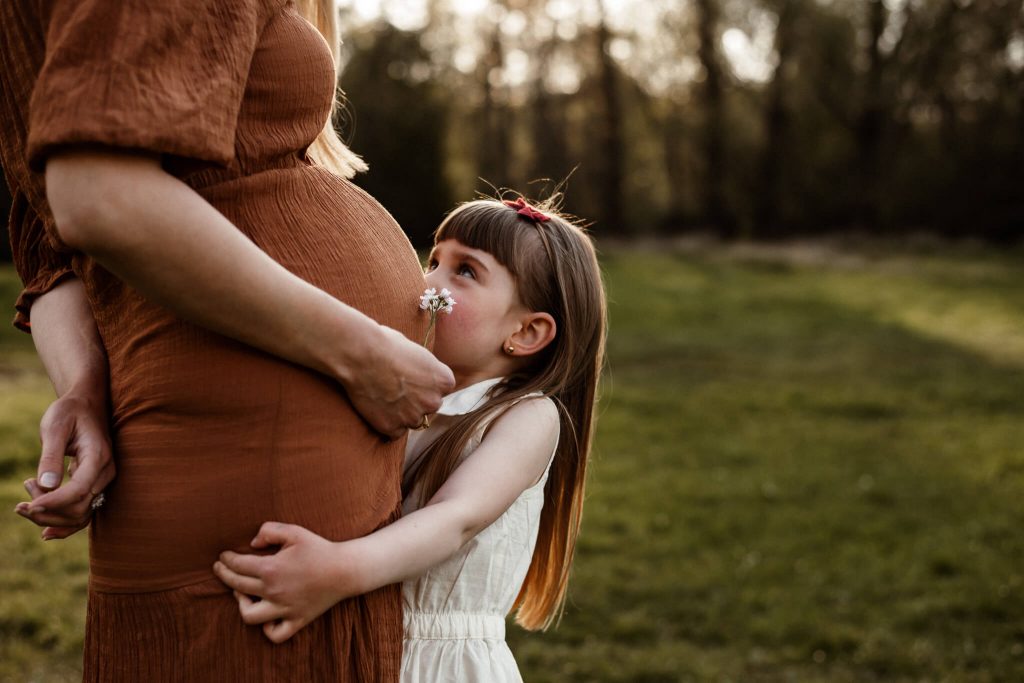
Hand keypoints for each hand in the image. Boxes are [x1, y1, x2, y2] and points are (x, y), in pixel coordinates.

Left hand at [14, 391, 113, 539]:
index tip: (27, 505)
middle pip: (79, 508)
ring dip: (51, 517)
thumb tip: (46, 486)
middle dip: (47, 511)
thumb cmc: (69, 412)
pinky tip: (45, 531)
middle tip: (22, 498)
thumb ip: (50, 457)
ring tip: (27, 498)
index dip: (52, 502)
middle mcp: (106, 472)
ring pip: (80, 514)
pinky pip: (83, 512)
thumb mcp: (54, 427)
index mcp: (98, 456)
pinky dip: (64, 523)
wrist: (86, 404)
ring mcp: (103, 481)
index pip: (78, 491)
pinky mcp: (95, 485)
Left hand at [213, 522, 355, 643]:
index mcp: (271, 569)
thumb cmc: (319, 548)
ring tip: (240, 594)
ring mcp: (284, 609)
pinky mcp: (297, 620)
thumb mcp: (295, 532)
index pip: (238, 565)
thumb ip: (270, 531)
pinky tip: (267, 615)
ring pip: (250, 615)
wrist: (346, 569)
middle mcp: (273, 591)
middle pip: (237, 586)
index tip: (222, 556)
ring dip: (240, 604)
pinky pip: (275, 633)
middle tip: (220, 568)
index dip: (226, 559)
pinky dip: (267, 628)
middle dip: (225, 575)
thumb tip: (252, 544)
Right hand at [342, 324, 453, 439]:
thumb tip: (424, 378)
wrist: (360, 355)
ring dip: (403, 413)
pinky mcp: (392, 427)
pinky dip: (387, 423)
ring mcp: (412, 417)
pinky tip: (377, 407)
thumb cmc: (387, 345)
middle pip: (429, 405)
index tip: (412, 377)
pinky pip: (395, 431)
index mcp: (444, 381)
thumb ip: (427, 371)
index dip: (426, 383)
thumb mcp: (418, 353)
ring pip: (412, 420)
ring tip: (385, 396)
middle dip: (417, 399)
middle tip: (397, 387)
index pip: (442, 388)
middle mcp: (433, 402)